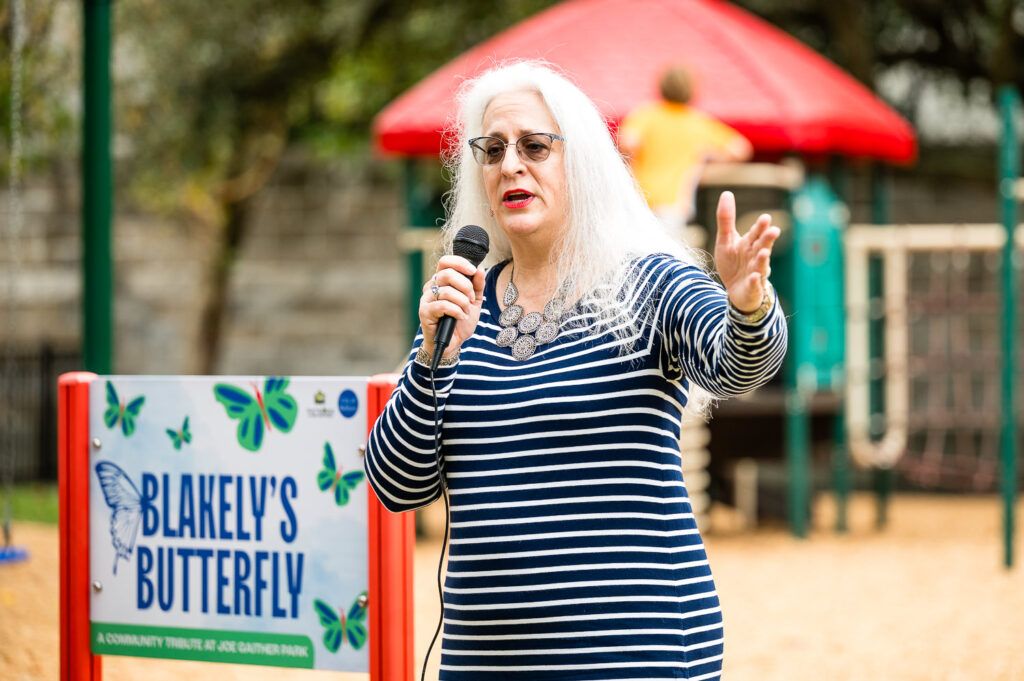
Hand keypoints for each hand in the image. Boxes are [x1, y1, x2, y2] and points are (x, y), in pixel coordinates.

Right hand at [419, 255, 485, 357]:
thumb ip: (477, 285)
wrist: (453, 342)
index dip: (460, 263)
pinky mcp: (425, 311)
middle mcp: (431, 286)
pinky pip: (443, 305)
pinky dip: (456, 311)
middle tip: (471, 299)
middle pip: (447, 274)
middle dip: (465, 286)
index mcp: (442, 280)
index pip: (446, 261)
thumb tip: (479, 269)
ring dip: (462, 302)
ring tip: (466, 311)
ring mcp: (426, 299)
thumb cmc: (460, 320)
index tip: (473, 271)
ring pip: (447, 291)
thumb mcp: (474, 301)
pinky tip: (460, 317)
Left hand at [714, 191, 779, 312]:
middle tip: (773, 230)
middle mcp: (755, 256)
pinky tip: (754, 277)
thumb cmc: (733, 263)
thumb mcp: (725, 240)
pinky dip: (755, 281)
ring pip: (761, 265)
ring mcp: (756, 272)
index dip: (760, 227)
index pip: (756, 233)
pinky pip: (754, 285)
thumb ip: (726, 219)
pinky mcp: (753, 288)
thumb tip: (727, 192)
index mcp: (749, 244)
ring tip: (764, 253)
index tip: (765, 218)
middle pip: (762, 246)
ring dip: (763, 259)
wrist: (735, 290)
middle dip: (767, 239)